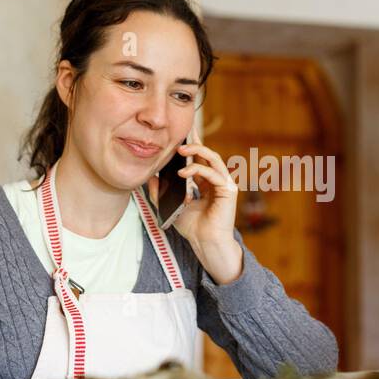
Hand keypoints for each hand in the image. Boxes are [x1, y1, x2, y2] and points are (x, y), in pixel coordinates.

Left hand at [156, 141, 242, 284]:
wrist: (205, 243)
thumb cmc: (192, 227)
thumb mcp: (171, 206)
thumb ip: (161, 192)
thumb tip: (150, 177)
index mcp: (206, 183)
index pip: (199, 159)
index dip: (191, 145)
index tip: (180, 134)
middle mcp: (217, 180)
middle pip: (207, 154)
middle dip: (195, 142)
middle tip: (180, 136)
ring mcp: (224, 184)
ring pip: (213, 159)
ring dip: (197, 151)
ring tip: (180, 150)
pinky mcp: (228, 190)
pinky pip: (214, 174)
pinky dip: (199, 170)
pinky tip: (184, 173)